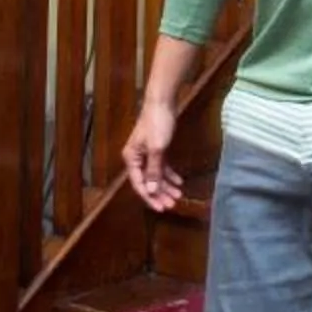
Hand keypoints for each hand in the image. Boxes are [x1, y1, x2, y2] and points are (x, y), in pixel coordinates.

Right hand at [123, 97, 184, 212]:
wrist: (162, 102)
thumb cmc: (157, 124)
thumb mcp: (157, 149)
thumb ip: (153, 171)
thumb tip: (150, 191)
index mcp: (131, 158)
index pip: (139, 184)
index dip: (150, 198)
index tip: (161, 208)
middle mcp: (137, 158)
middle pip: (148, 182)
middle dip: (160, 194)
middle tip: (172, 205)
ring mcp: (147, 153)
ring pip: (156, 175)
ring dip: (166, 186)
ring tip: (178, 196)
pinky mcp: (156, 149)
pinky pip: (161, 167)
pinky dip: (169, 174)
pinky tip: (179, 182)